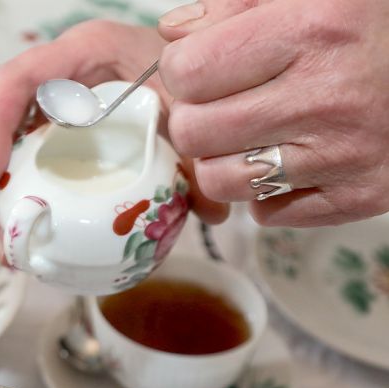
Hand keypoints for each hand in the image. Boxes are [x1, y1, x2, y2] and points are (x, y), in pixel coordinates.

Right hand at [0, 20, 227, 259]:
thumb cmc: (191, 79)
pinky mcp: (42, 130)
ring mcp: (41, 102)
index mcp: (83, 54)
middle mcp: (52, 74)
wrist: (198, 74)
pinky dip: (1, 197)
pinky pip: (5, 159)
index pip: (15, 80)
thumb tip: (210, 211)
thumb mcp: (194, 109)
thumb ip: (202, 153)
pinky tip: (12, 235)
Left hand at [157, 0, 388, 225]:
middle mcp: (328, 95)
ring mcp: (346, 152)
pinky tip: (291, 157)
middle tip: (223, 104)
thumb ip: (232, 6)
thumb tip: (172, 34)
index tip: (201, 66)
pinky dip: (269, 192)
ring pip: (221, 182)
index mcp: (311, 31)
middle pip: (194, 133)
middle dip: (196, 118)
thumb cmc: (366, 26)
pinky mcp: (361, 194)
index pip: (187, 73)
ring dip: (224, 161)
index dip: (182, 70)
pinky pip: (269, 214)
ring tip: (253, 134)